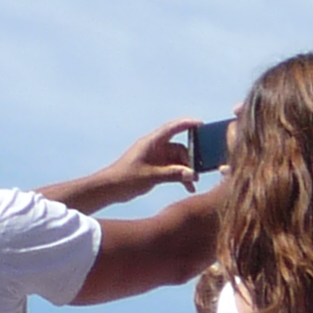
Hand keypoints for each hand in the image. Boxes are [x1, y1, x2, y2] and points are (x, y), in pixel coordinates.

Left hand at [83, 119, 202, 209]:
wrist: (111, 188)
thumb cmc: (127, 178)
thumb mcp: (152, 176)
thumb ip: (173, 174)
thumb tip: (193, 174)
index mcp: (151, 143)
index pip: (171, 129)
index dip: (186, 124)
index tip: (201, 124)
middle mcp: (155, 148)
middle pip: (179, 149)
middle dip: (191, 160)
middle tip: (198, 174)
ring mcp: (156, 158)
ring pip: (178, 161)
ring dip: (187, 171)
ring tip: (193, 184)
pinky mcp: (156, 168)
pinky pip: (174, 169)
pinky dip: (181, 177)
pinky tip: (188, 187)